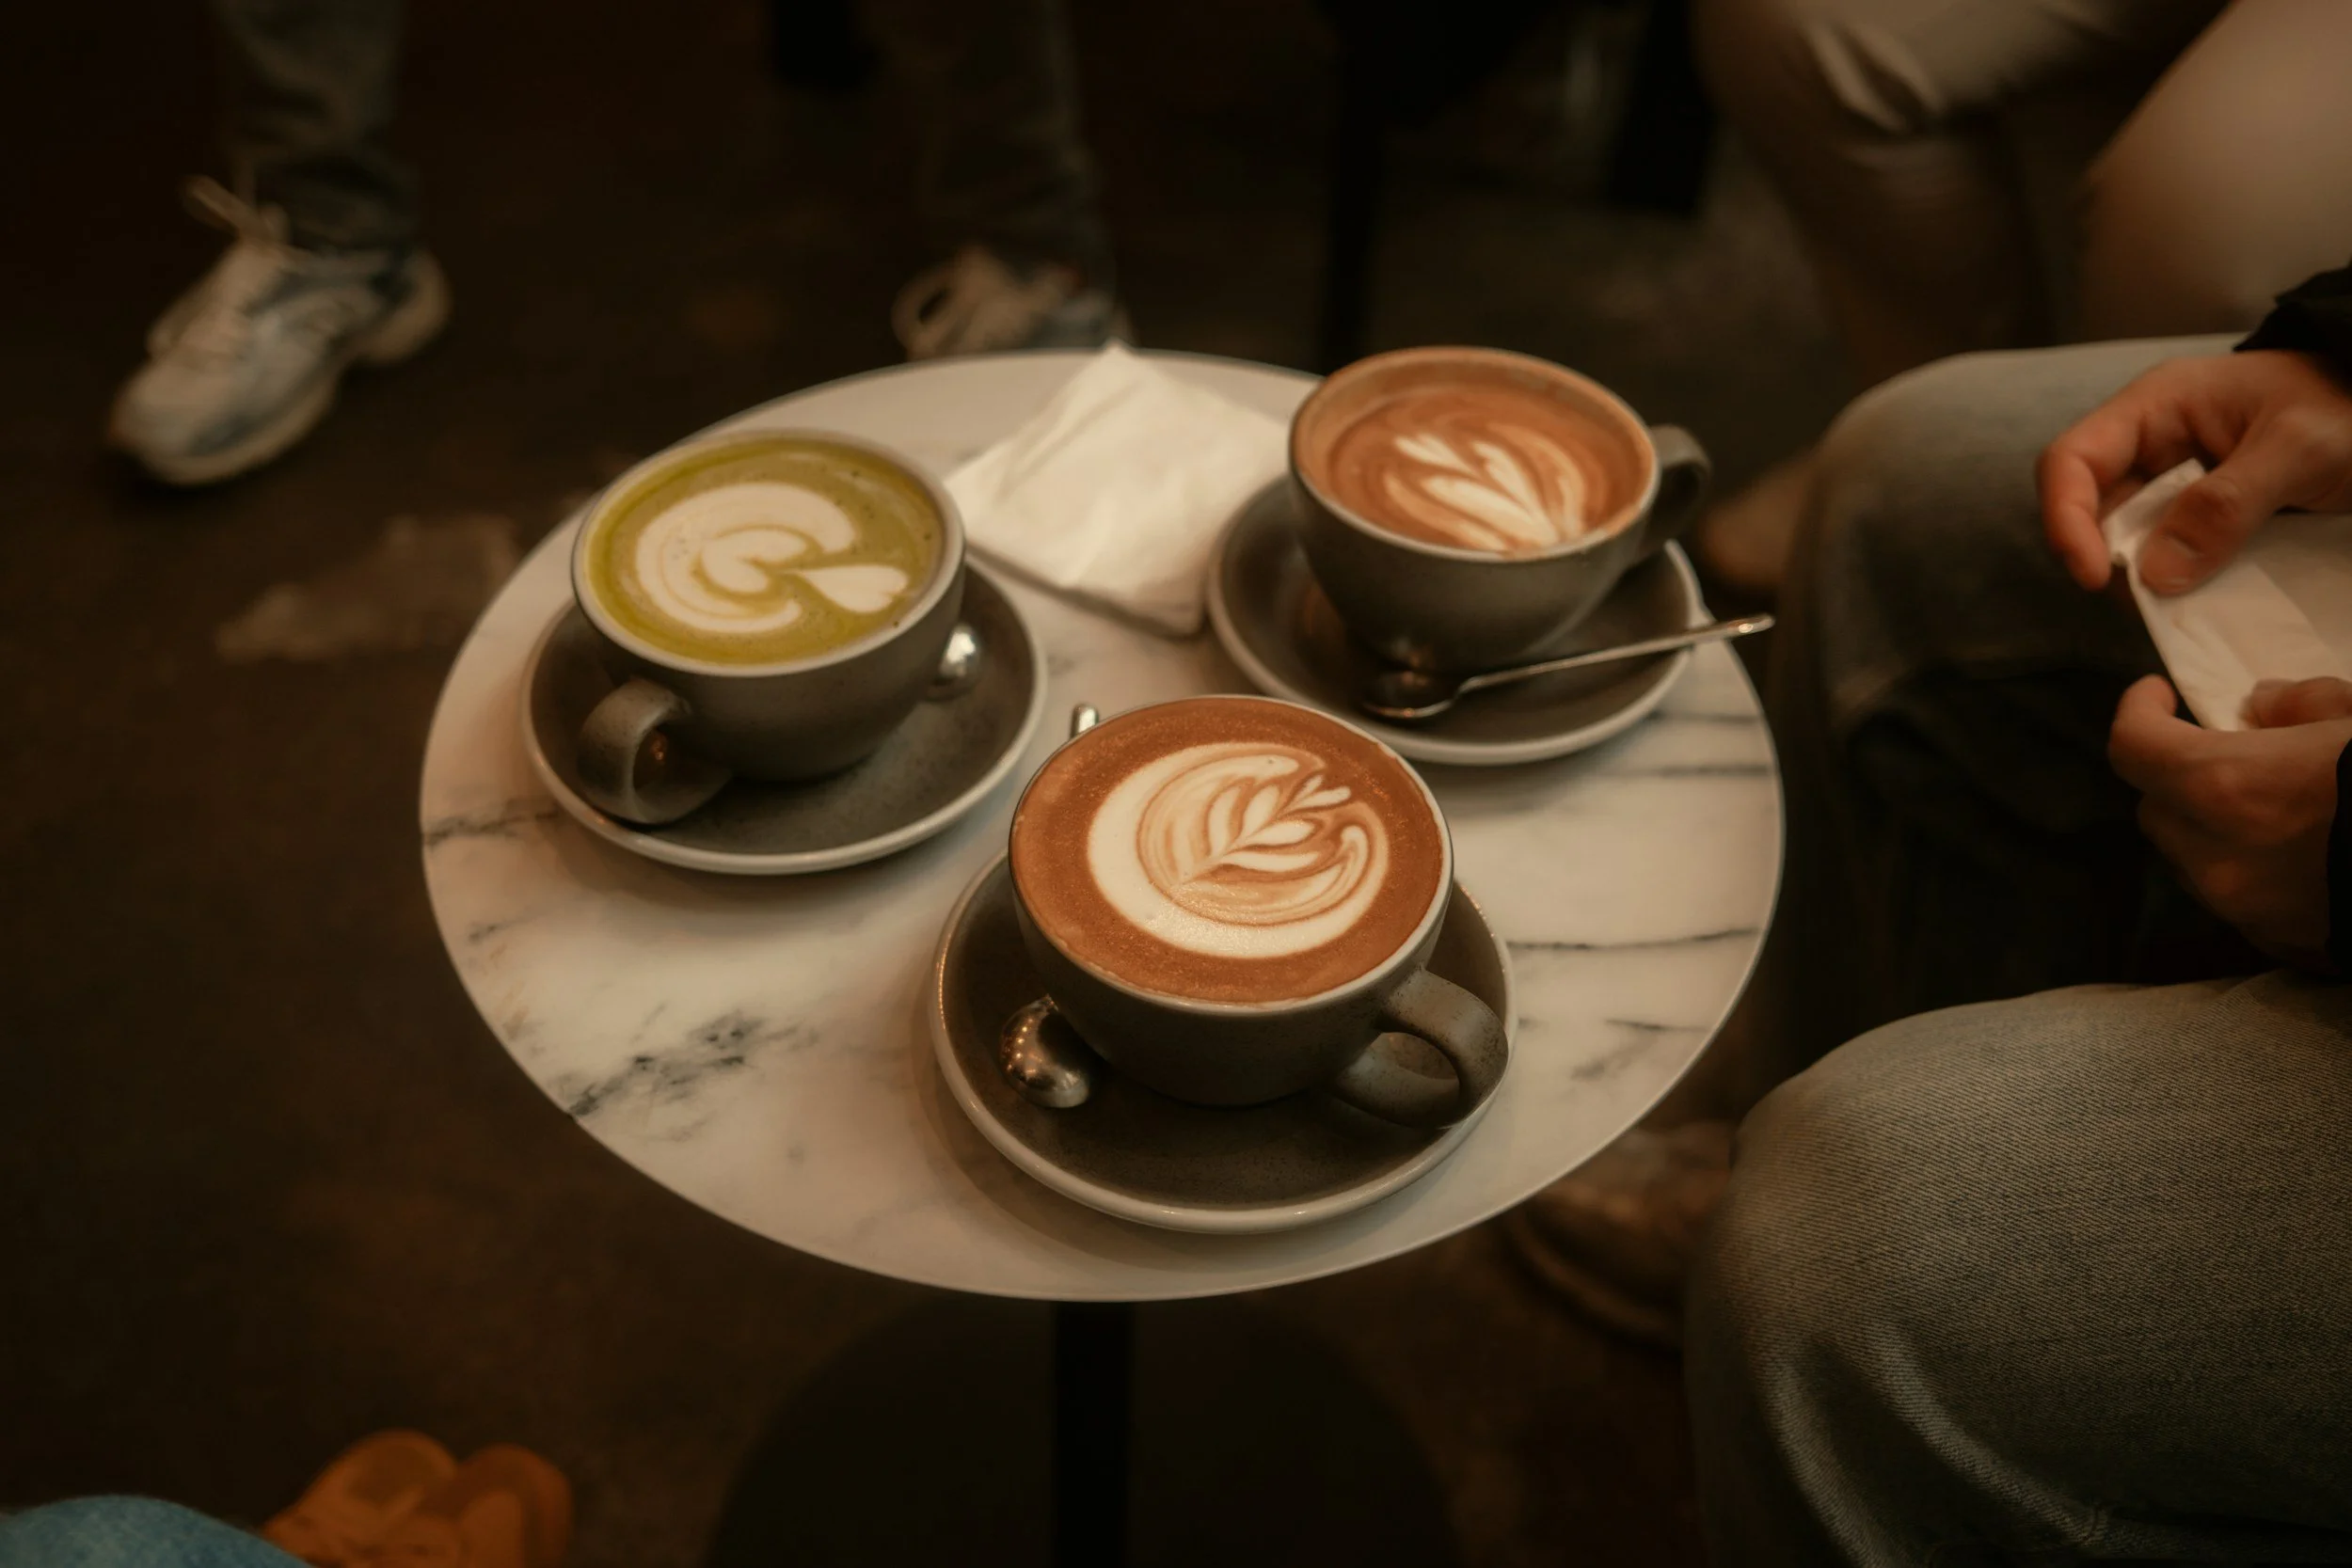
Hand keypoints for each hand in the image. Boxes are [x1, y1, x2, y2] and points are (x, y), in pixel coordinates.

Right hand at [2039, 351, 2351, 594]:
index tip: (2095, 577)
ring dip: (2146, 577)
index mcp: (2157, 406)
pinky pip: (2169, 553)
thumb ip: (2227, 504)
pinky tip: (2208, 596)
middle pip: (2090, 507)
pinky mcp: (2201, 515)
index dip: (2065, 519)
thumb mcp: (2300, 447)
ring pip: (2127, 539)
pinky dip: (2179, 582)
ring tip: (2189, 601)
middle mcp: (2151, 444)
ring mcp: (2175, 482)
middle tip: (2153, 599)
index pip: (2071, 460)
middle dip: (2109, 557)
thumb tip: (2155, 575)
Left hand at [2107, 674, 2351, 967]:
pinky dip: (2246, 870)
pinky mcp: (2276, 942)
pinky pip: (2235, 900)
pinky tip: (2293, 854)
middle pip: (2155, 809)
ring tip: (2266, 805)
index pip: (2132, 747)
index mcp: (2222, 786)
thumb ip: (2297, 703)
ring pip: (2190, 860)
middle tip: (2222, 751)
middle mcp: (2214, 855)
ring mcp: (2242, 908)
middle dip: (2175, 777)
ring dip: (2208, 827)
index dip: (2138, 712)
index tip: (2158, 695)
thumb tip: (2259, 708)